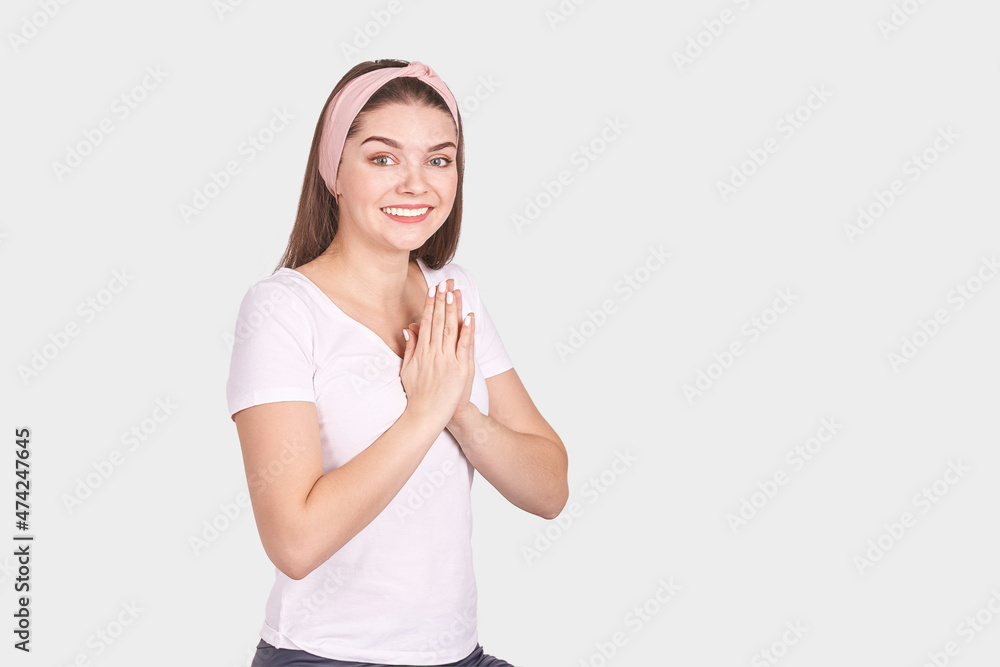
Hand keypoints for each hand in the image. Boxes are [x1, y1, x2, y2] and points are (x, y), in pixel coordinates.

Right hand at [400, 278, 474, 427]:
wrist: (425, 415)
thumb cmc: (416, 395)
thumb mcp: (407, 369)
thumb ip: (410, 348)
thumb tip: (409, 328)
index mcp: (421, 352)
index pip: (426, 323)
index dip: (430, 305)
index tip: (433, 290)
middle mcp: (433, 353)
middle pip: (438, 322)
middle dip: (441, 301)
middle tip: (444, 283)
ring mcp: (447, 360)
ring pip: (450, 329)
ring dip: (452, 309)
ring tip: (454, 292)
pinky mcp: (459, 369)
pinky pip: (464, 346)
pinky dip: (466, 330)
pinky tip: (468, 316)